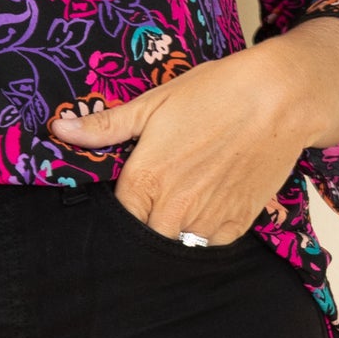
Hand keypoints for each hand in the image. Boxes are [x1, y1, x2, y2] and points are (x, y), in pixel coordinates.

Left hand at [49, 43, 313, 244]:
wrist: (278, 98)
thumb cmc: (214, 93)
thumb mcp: (153, 103)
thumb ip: (106, 126)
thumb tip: (59, 129)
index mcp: (145, 180)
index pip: (117, 218)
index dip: (118, 208)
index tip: (127, 193)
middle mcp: (173, 209)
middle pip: (145, 237)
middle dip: (145, 222)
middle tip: (156, 195)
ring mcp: (208, 220)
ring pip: (178, 244)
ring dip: (175, 228)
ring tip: (184, 197)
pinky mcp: (239, 223)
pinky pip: (212, 243)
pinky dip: (206, 231)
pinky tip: (208, 203)